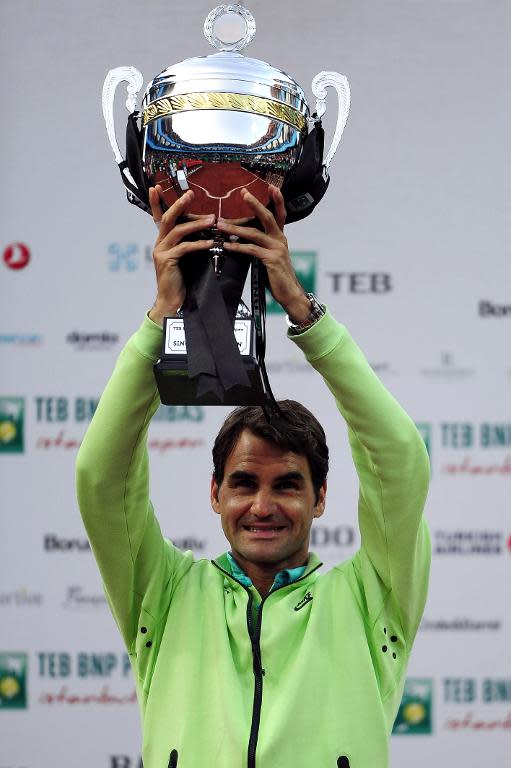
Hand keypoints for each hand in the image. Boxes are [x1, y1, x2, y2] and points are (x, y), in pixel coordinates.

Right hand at [148, 186, 214, 326]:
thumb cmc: (181, 280)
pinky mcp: (167, 261)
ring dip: (196, 223)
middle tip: (191, 194)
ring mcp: (161, 252)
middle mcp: (159, 244)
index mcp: (162, 241)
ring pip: (177, 230)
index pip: (158, 217)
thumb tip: (204, 229)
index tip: (156, 187)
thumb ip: (188, 243)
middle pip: (167, 218)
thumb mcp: (184, 258)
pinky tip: (210, 242)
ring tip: (212, 220)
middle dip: (179, 204)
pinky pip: (185, 247)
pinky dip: (199, 243)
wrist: (172, 301)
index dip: (156, 202)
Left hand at [216, 186, 311, 322]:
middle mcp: (280, 239)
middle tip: (244, 193)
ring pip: (254, 233)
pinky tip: (227, 246)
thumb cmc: (277, 276)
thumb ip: (260, 245)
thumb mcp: (270, 256)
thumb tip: (241, 237)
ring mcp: (277, 249)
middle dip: (255, 204)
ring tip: (221, 225)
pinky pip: (251, 250)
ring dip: (235, 228)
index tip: (271, 186)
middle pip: (268, 217)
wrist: (289, 293)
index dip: (277, 199)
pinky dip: (238, 247)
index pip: (280, 214)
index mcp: (280, 237)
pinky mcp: (271, 259)